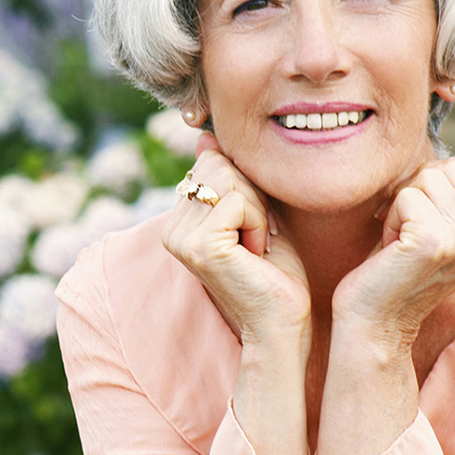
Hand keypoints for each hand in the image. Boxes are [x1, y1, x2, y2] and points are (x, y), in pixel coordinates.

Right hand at [162, 133, 310, 347]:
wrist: (283, 318)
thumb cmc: (276, 269)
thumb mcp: (253, 211)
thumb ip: (230, 178)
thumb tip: (204, 136)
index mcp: (180, 220)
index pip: (211, 162)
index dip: (246, 186)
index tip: (253, 225)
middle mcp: (172, 228)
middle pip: (218, 165)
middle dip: (253, 195)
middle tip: (258, 236)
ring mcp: (180, 238)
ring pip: (229, 179)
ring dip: (257, 209)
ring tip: (257, 244)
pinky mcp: (200, 245)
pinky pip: (238, 201)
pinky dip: (259, 221)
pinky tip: (257, 251)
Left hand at [331, 139, 454, 349]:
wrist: (374, 323)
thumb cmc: (396, 268)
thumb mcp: (436, 221)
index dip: (432, 187)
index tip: (420, 223)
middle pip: (447, 168)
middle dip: (416, 193)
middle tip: (407, 233)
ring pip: (426, 178)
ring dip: (401, 206)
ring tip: (400, 242)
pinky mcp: (436, 243)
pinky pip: (407, 195)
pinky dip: (390, 217)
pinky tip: (392, 249)